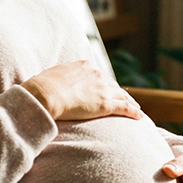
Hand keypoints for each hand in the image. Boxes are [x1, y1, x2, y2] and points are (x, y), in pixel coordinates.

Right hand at [22, 61, 142, 121]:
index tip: (109, 89)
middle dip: (120, 93)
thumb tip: (57, 84)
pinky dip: (133, 112)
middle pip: (113, 85)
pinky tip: (139, 116)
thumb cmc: (43, 87)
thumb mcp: (54, 75)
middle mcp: (97, 75)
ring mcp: (103, 89)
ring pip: (123, 96)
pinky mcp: (105, 104)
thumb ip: (62, 78)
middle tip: (127, 99)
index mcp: (85, 66)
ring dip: (131, 102)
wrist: (46, 94)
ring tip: (136, 109)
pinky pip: (125, 108)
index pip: (100, 76)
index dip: (106, 84)